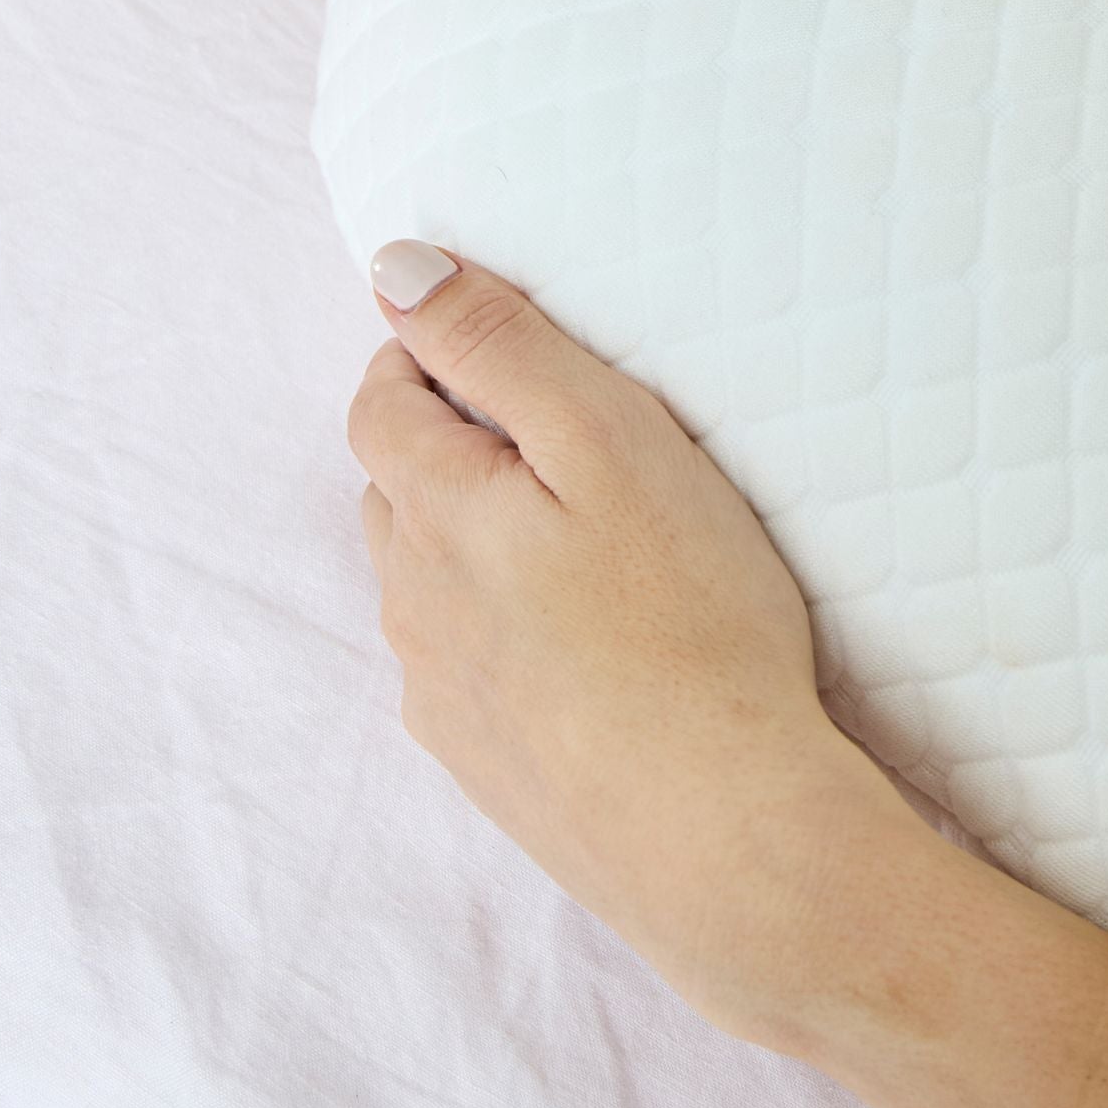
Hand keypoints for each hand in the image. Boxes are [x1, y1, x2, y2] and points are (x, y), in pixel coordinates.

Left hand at [347, 241, 920, 1037]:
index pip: (380, 400)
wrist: (726, 835)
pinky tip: (588, 646)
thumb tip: (394, 271)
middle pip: (397, 489)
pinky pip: (467, 667)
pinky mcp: (485, 768)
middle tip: (567, 441)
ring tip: (589, 544)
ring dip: (478, 544)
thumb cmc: (691, 620)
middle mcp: (412, 605)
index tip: (510, 350)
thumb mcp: (608, 439)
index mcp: (433, 513)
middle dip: (455, 446)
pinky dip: (505, 634)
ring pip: (430, 581)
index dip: (433, 357)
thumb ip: (499, 347)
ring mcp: (441, 697)